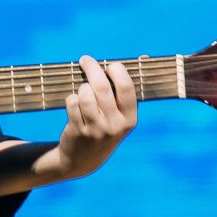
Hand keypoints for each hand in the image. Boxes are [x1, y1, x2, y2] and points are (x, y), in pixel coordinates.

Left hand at [55, 56, 136, 179]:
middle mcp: (115, 125)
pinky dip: (71, 98)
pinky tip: (75, 104)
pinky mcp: (78, 131)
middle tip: (85, 60)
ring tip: (82, 91)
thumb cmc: (104, 127)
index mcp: (130, 119)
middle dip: (92, 68)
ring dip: (81, 87)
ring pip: (85, 94)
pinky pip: (72, 103)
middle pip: (102, 86)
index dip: (117, 71)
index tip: (110, 64)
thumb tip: (144, 56)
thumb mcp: (120, 116)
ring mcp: (96, 129)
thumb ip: (126, 90)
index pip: (126, 88)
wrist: (83, 160)